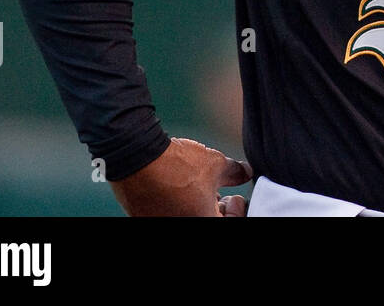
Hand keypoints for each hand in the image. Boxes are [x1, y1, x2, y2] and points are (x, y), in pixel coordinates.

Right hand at [109, 137, 252, 216]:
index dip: (237, 210)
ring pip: (190, 217)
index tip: (236, 198)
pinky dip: (181, 206)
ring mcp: (163, 223)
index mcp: (204, 221)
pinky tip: (183, 191)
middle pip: (208, 220)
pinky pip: (170, 214)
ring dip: (199, 208)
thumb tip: (245, 173)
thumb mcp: (216, 163)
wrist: (138, 158)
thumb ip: (235, 172)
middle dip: (219, 211)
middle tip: (222, 196)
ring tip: (201, 191)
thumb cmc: (178, 164)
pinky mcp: (147, 218)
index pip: (230, 221)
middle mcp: (183, 225)